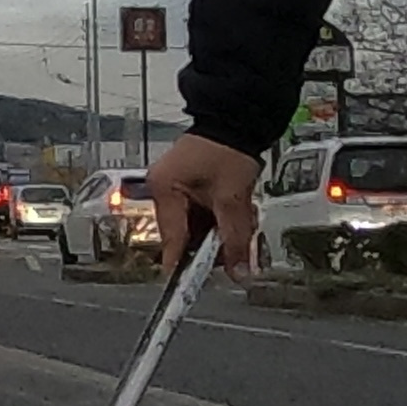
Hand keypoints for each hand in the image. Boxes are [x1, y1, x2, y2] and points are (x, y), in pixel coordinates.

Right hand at [146, 133, 261, 276]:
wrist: (239, 117)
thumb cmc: (228, 146)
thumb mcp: (232, 197)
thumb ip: (235, 238)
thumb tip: (239, 272)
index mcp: (164, 188)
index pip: (173, 239)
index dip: (186, 265)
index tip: (190, 288)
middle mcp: (165, 189)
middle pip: (187, 236)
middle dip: (215, 244)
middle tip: (237, 247)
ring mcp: (177, 188)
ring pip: (199, 228)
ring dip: (222, 231)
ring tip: (243, 219)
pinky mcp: (192, 187)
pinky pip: (205, 215)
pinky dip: (223, 219)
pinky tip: (239, 212)